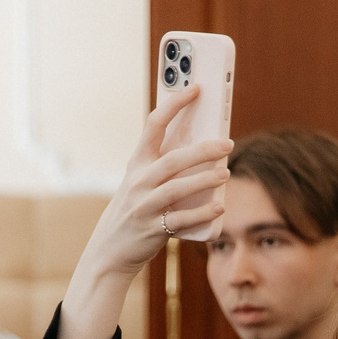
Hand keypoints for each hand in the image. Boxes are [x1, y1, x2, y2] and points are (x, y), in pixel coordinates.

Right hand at [52, 88, 232, 338]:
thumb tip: (204, 145)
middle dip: (203, 149)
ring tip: (226, 173)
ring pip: (177, 188)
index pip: (155, 125)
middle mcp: (139, 181)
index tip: (196, 88)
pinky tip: (219, 208)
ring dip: (205, 180)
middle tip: (228, 144)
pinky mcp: (153, 230)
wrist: (110, 250)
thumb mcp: (141, 181)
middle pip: (174, 159)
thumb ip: (164, 163)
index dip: (175, 104)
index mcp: (137, 163)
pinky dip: (201, 214)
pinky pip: (181, 220)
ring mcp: (145, 206)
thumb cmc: (134, 210)